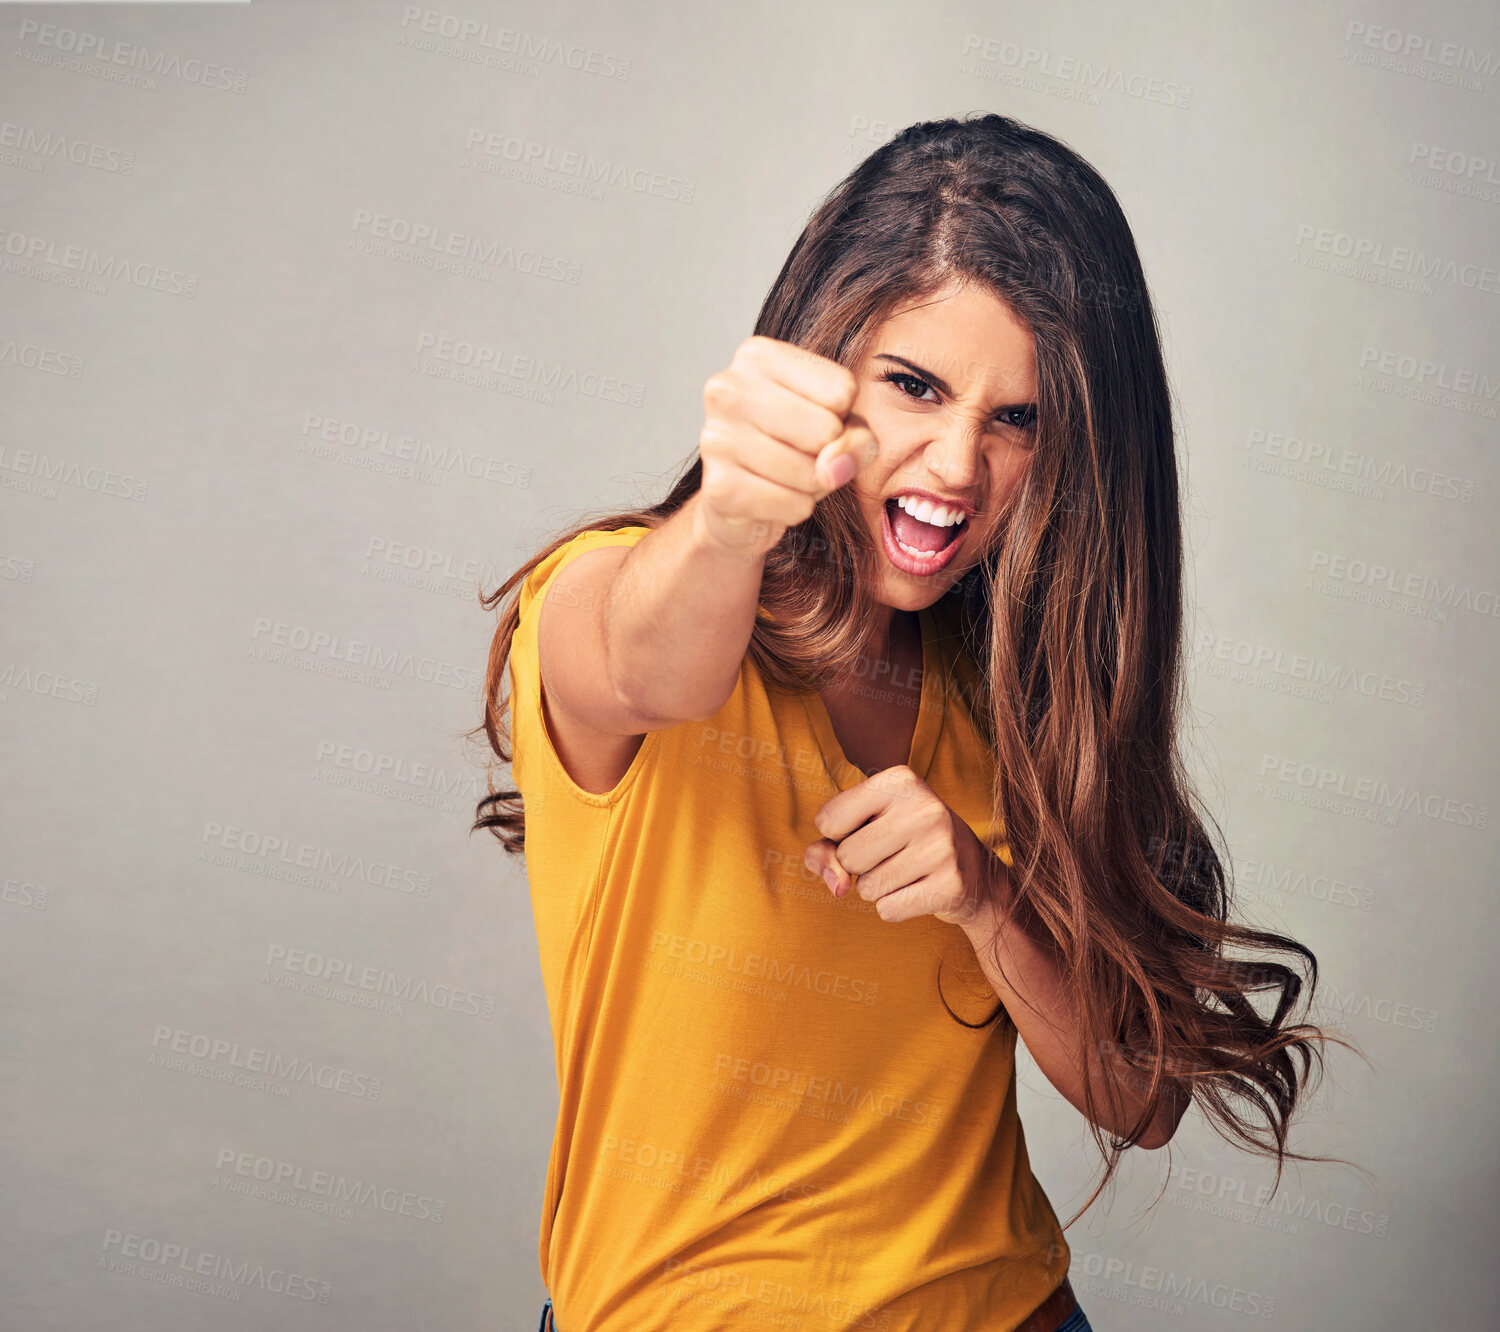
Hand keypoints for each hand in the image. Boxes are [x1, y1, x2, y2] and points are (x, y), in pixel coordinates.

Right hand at [696, 335, 879, 558]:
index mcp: (757, 356)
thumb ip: (857, 437)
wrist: (737, 496)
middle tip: (799, 454)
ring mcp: (716, 438)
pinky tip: (771, 497)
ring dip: (812, 486)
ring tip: (785, 476)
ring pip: (811, 472)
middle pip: (827, 430)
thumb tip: (832, 469)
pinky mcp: (717, 487)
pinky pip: (793, 505)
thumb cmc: (793, 447)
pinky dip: (795, 508)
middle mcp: (728, 388)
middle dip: (828, 455)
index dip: (842, 416)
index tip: (812, 418)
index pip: (842, 390)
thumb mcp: (839, 425)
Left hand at [802, 765, 1008, 926]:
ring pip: (866, 888)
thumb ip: (825, 850)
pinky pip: (888, 910)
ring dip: (877, 887)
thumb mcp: (861, 828)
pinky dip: (894, 906)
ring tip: (906, 870)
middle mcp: (924, 808)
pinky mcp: (950, 886)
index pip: (829, 820)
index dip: (838, 835)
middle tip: (891, 853)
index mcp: (900, 780)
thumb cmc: (901, 841)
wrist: (973, 870)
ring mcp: (941, 847)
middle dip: (858, 865)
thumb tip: (837, 886)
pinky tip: (919, 889)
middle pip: (848, 856)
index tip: (869, 828)